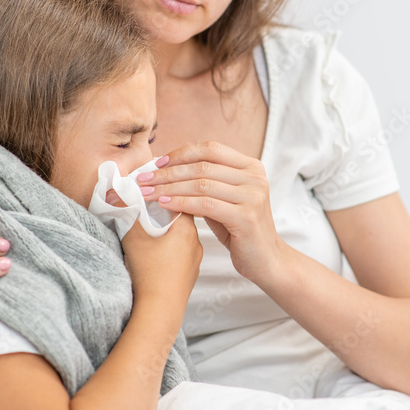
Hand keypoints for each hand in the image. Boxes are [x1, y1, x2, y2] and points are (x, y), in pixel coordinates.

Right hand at [113, 190, 201, 316]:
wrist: (159, 312)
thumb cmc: (149, 274)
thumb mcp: (134, 239)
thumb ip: (128, 214)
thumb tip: (119, 196)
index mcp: (187, 230)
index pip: (181, 201)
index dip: (164, 195)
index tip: (148, 196)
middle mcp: (195, 244)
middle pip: (181, 219)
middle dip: (163, 215)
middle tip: (144, 213)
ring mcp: (194, 262)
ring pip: (181, 239)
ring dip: (166, 234)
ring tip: (147, 236)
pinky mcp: (188, 277)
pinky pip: (180, 256)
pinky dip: (169, 251)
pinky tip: (154, 257)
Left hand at [137, 142, 284, 283]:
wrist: (266, 260)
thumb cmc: (240, 230)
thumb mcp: (225, 199)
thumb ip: (206, 182)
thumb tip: (167, 170)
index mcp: (251, 166)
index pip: (210, 149)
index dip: (181, 153)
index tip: (157, 163)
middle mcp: (255, 177)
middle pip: (202, 166)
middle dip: (168, 172)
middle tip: (143, 179)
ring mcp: (253, 196)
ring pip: (201, 184)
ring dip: (169, 187)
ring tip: (148, 193)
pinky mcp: (246, 216)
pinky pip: (205, 205)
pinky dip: (181, 202)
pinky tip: (165, 205)